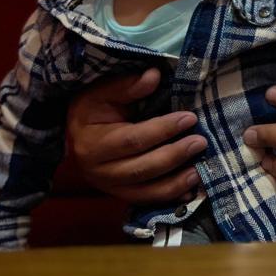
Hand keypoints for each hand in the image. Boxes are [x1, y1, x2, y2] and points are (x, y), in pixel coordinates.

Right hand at [65, 68, 207, 203]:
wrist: (76, 135)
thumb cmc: (92, 109)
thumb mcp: (102, 92)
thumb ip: (128, 86)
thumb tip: (154, 75)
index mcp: (92, 143)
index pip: (133, 139)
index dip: (163, 129)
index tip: (189, 118)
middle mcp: (98, 171)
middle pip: (142, 168)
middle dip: (174, 155)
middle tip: (200, 142)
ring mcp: (108, 187)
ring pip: (145, 191)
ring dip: (175, 182)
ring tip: (199, 169)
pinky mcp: (119, 195)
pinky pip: (145, 200)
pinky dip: (168, 197)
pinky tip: (189, 192)